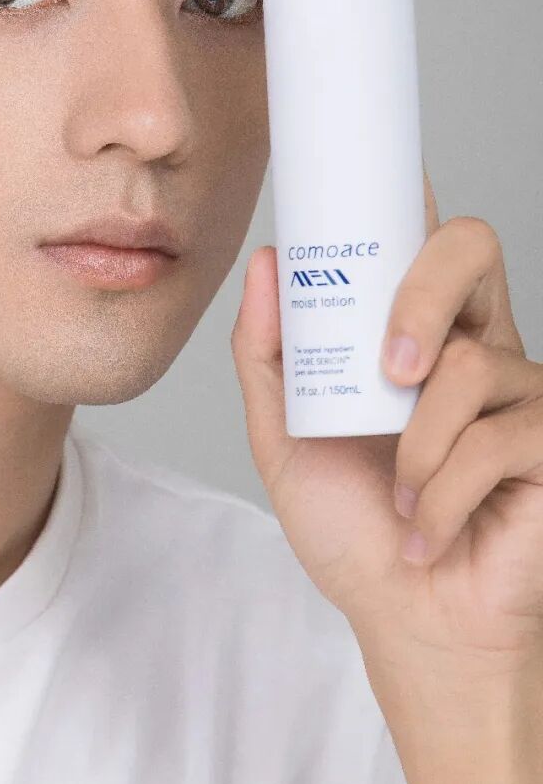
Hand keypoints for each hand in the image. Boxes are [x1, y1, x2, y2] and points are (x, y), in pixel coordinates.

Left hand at [231, 166, 542, 685]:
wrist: (407, 623)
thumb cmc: (357, 534)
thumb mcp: (285, 440)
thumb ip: (270, 357)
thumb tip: (267, 264)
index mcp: (414, 335)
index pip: (420, 240)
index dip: (410, 192)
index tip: (386, 160)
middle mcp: (474, 347)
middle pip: (470, 251)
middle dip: (420, 295)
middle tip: (389, 367)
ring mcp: (519, 394)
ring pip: (473, 363)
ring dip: (417, 446)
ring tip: (400, 496)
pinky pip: (498, 438)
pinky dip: (443, 492)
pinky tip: (429, 528)